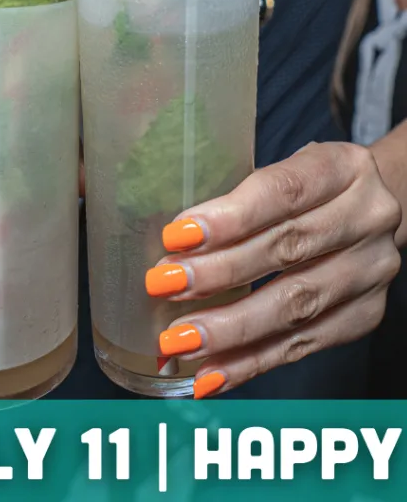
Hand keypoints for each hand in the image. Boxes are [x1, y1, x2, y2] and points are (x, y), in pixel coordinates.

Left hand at [146, 142, 401, 397]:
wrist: (375, 209)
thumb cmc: (310, 189)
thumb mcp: (283, 169)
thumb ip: (240, 199)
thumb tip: (170, 244)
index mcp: (343, 168)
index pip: (283, 191)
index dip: (229, 217)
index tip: (177, 236)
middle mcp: (368, 216)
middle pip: (288, 249)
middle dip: (220, 273)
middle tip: (165, 285)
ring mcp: (372, 269)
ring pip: (297, 304)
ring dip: (230, 328)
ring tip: (179, 339)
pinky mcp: (366, 315)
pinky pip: (303, 344)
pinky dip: (251, 361)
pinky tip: (211, 372)